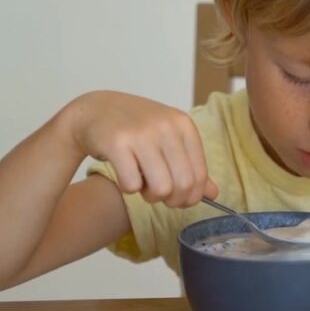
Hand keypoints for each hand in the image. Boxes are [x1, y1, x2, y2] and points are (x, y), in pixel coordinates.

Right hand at [65, 90, 218, 206]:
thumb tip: (214, 194)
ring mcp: (141, 134)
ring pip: (161, 188)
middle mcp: (166, 127)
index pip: (200, 175)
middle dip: (172, 200)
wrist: (95, 110)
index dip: (192, 196)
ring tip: (142, 184)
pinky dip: (129, 188)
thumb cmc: (136, 129)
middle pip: (183, 185)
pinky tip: (125, 175)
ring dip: (151, 196)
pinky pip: (132, 185)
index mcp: (184, 125)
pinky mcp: (116, 143)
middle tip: (158, 194)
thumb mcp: (169, 140)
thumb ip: (192, 166)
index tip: (179, 199)